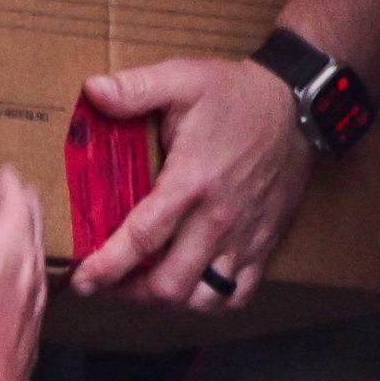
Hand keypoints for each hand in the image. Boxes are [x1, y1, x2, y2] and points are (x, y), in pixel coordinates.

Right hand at [0, 153, 47, 380]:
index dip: (9, 181)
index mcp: (10, 246)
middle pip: (34, 226)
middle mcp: (30, 270)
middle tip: (18, 190)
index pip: (17, 201)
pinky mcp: (28, 329)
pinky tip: (13, 283)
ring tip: (18, 229)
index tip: (4, 170)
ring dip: (28, 236)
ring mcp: (34, 302)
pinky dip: (24, 268)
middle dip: (25, 203)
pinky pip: (31, 285)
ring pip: (37, 257)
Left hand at [69, 58, 311, 311]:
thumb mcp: (182, 79)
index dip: (106, 266)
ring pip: (202, 298)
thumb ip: (135, 89)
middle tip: (106, 283)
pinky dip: (211, 301)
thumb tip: (91, 91)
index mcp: (190, 183)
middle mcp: (217, 220)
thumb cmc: (237, 94)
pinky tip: (191, 286)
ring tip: (143, 287)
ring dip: (168, 300)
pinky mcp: (264, 244)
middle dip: (130, 292)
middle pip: (169, 284)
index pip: (141, 239)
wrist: (298, 108)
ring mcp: (243, 237)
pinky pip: (237, 294)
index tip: (82, 280)